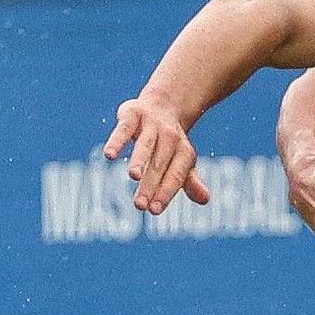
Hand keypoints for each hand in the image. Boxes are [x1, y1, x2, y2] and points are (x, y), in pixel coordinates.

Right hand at [103, 97, 210, 214]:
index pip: (176, 175)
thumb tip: (205, 200)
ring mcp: (151, 125)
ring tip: (133, 176)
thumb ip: (188, 180)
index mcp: (184, 152)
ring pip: (146, 145)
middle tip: (140, 205)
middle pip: (160, 164)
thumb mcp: (181, 160)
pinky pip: (124, 129)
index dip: (166, 192)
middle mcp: (170, 138)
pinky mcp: (132, 115)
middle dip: (151, 185)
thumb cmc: (170, 142)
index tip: (154, 210)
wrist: (164, 103)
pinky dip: (117, 141)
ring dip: (140, 160)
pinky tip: (109, 155)